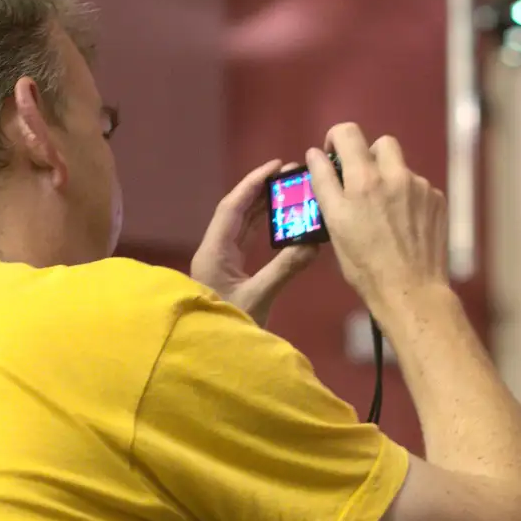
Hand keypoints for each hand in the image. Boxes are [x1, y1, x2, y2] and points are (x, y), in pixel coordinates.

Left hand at [191, 159, 319, 326]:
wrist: (206, 353)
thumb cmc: (227, 326)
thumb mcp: (259, 297)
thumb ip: (285, 268)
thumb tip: (314, 243)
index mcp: (214, 251)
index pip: (232, 207)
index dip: (253, 184)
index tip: (277, 166)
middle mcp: (214, 250)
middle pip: (236, 211)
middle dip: (261, 191)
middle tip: (290, 176)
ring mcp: (219, 261)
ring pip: (240, 225)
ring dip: (262, 207)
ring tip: (287, 191)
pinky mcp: (227, 272)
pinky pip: (244, 240)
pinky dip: (261, 227)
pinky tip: (278, 221)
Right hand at [305, 123, 447, 313]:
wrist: (412, 290)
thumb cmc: (365, 263)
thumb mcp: (335, 224)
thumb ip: (324, 183)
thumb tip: (315, 154)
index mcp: (365, 179)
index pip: (347, 133)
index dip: (335, 139)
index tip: (334, 157)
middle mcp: (396, 175)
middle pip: (381, 143)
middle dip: (367, 156)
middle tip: (360, 183)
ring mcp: (421, 187)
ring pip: (401, 168)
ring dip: (389, 180)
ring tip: (384, 213)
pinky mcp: (437, 201)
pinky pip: (418, 188)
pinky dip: (408, 198)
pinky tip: (404, 225)